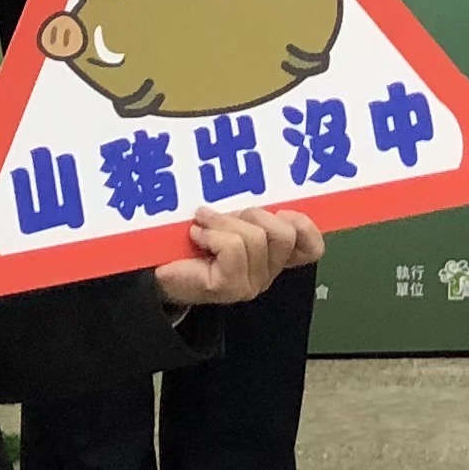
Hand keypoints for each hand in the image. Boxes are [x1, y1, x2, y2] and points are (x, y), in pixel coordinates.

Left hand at [153, 206, 323, 309]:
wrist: (157, 270)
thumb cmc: (192, 240)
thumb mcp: (227, 218)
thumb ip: (248, 209)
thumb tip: (257, 181)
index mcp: (273, 256)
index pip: (311, 248)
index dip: (305, 225)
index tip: (281, 208)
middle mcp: (267, 273)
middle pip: (284, 234)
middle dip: (255, 214)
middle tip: (227, 215)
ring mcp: (250, 284)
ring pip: (255, 238)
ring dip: (224, 222)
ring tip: (203, 223)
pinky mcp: (228, 288)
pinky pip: (232, 248)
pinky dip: (212, 234)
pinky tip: (196, 235)